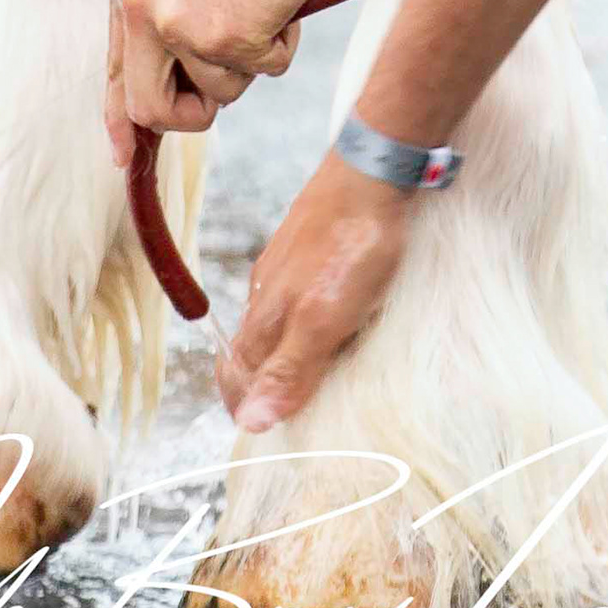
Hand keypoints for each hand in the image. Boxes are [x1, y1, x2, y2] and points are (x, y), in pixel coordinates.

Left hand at [103, 0, 330, 163]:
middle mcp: (138, 4)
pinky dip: (282, 48)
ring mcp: (176, 22)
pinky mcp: (221, 35)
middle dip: (190, 114)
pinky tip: (281, 5)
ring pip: (216, 95)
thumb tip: (171, 90)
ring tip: (262, 12)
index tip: (125, 156)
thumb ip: (168, 21)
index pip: (114, 69)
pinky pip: (261, 72)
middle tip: (219, 94)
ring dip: (249, 66)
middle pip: (148, 106)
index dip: (119, 120)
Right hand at [216, 150, 413, 432]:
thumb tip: (249, 422)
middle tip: (289, 414)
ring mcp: (285, 269)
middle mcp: (265, 294)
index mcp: (265, 317)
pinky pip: (294, 298)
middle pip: (249, 352)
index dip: (242, 406)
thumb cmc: (353, 249)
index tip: (260, 434)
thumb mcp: (325, 320)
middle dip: (260, 386)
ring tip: (313, 378)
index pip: (234, 373)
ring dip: (283, 356)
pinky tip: (331, 325)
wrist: (372, 173)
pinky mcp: (307, 250)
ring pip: (272, 324)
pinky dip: (304, 325)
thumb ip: (289, 369)